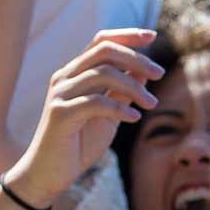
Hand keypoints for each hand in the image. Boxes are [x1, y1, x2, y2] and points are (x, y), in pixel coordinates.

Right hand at [4, 29, 159, 207]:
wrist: (49, 174)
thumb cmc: (78, 144)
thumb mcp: (108, 116)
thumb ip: (121, 93)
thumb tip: (143, 72)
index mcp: (75, 73)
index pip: (101, 42)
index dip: (127, 35)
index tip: (152, 35)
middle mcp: (65, 77)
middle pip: (104, 51)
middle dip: (136, 59)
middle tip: (160, 74)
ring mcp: (60, 93)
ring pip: (102, 74)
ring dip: (134, 87)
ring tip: (152, 105)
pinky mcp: (60, 113)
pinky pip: (96, 102)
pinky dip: (120, 107)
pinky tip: (134, 118)